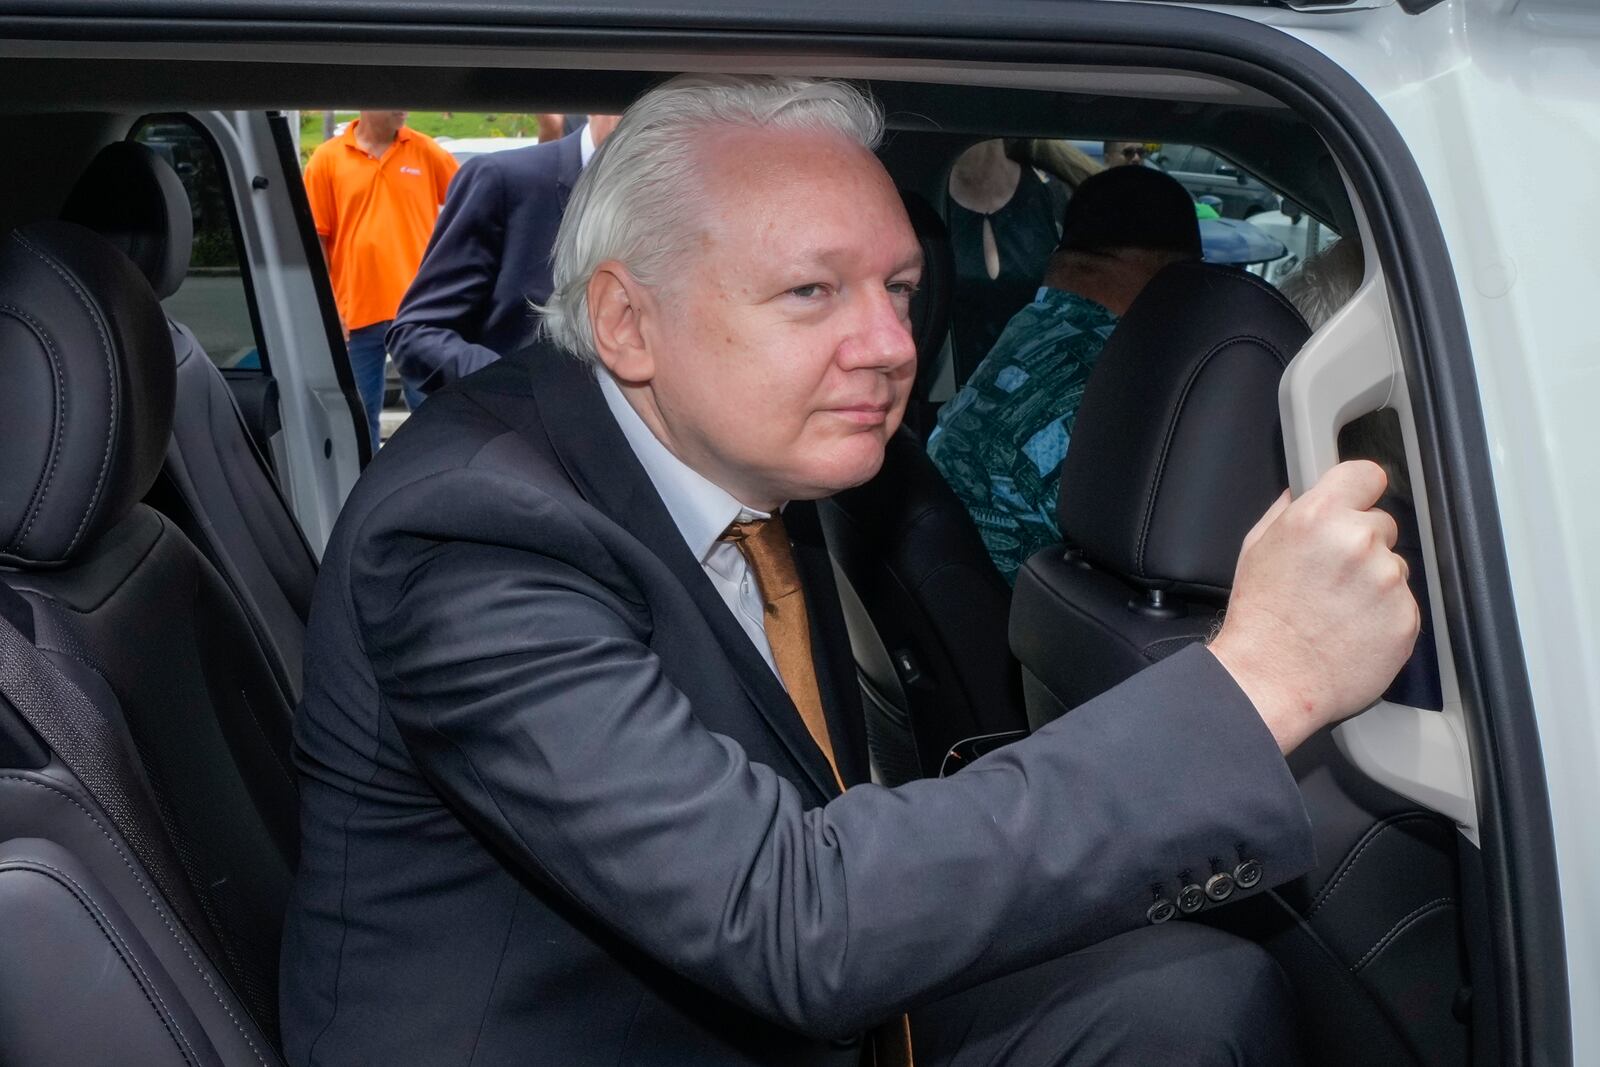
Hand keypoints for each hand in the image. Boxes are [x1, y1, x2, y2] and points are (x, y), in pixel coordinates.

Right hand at [1208, 460, 1419, 753]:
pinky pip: (1403, 604)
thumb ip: (1286, 513)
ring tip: (1338, 610)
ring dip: (1375, 583)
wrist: (1271, 679)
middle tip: (1331, 577)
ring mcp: (1386, 581)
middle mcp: (1357, 542)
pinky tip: (1352, 630)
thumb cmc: (1260, 620)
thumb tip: (1303, 493)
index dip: (1360, 490)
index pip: (1366, 474)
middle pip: (1381, 524)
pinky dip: (1384, 616)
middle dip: (1361, 545)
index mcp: (1318, 517)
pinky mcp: (1406, 617)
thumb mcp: (1256, 549)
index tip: (1357, 503)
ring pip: (1395, 566)